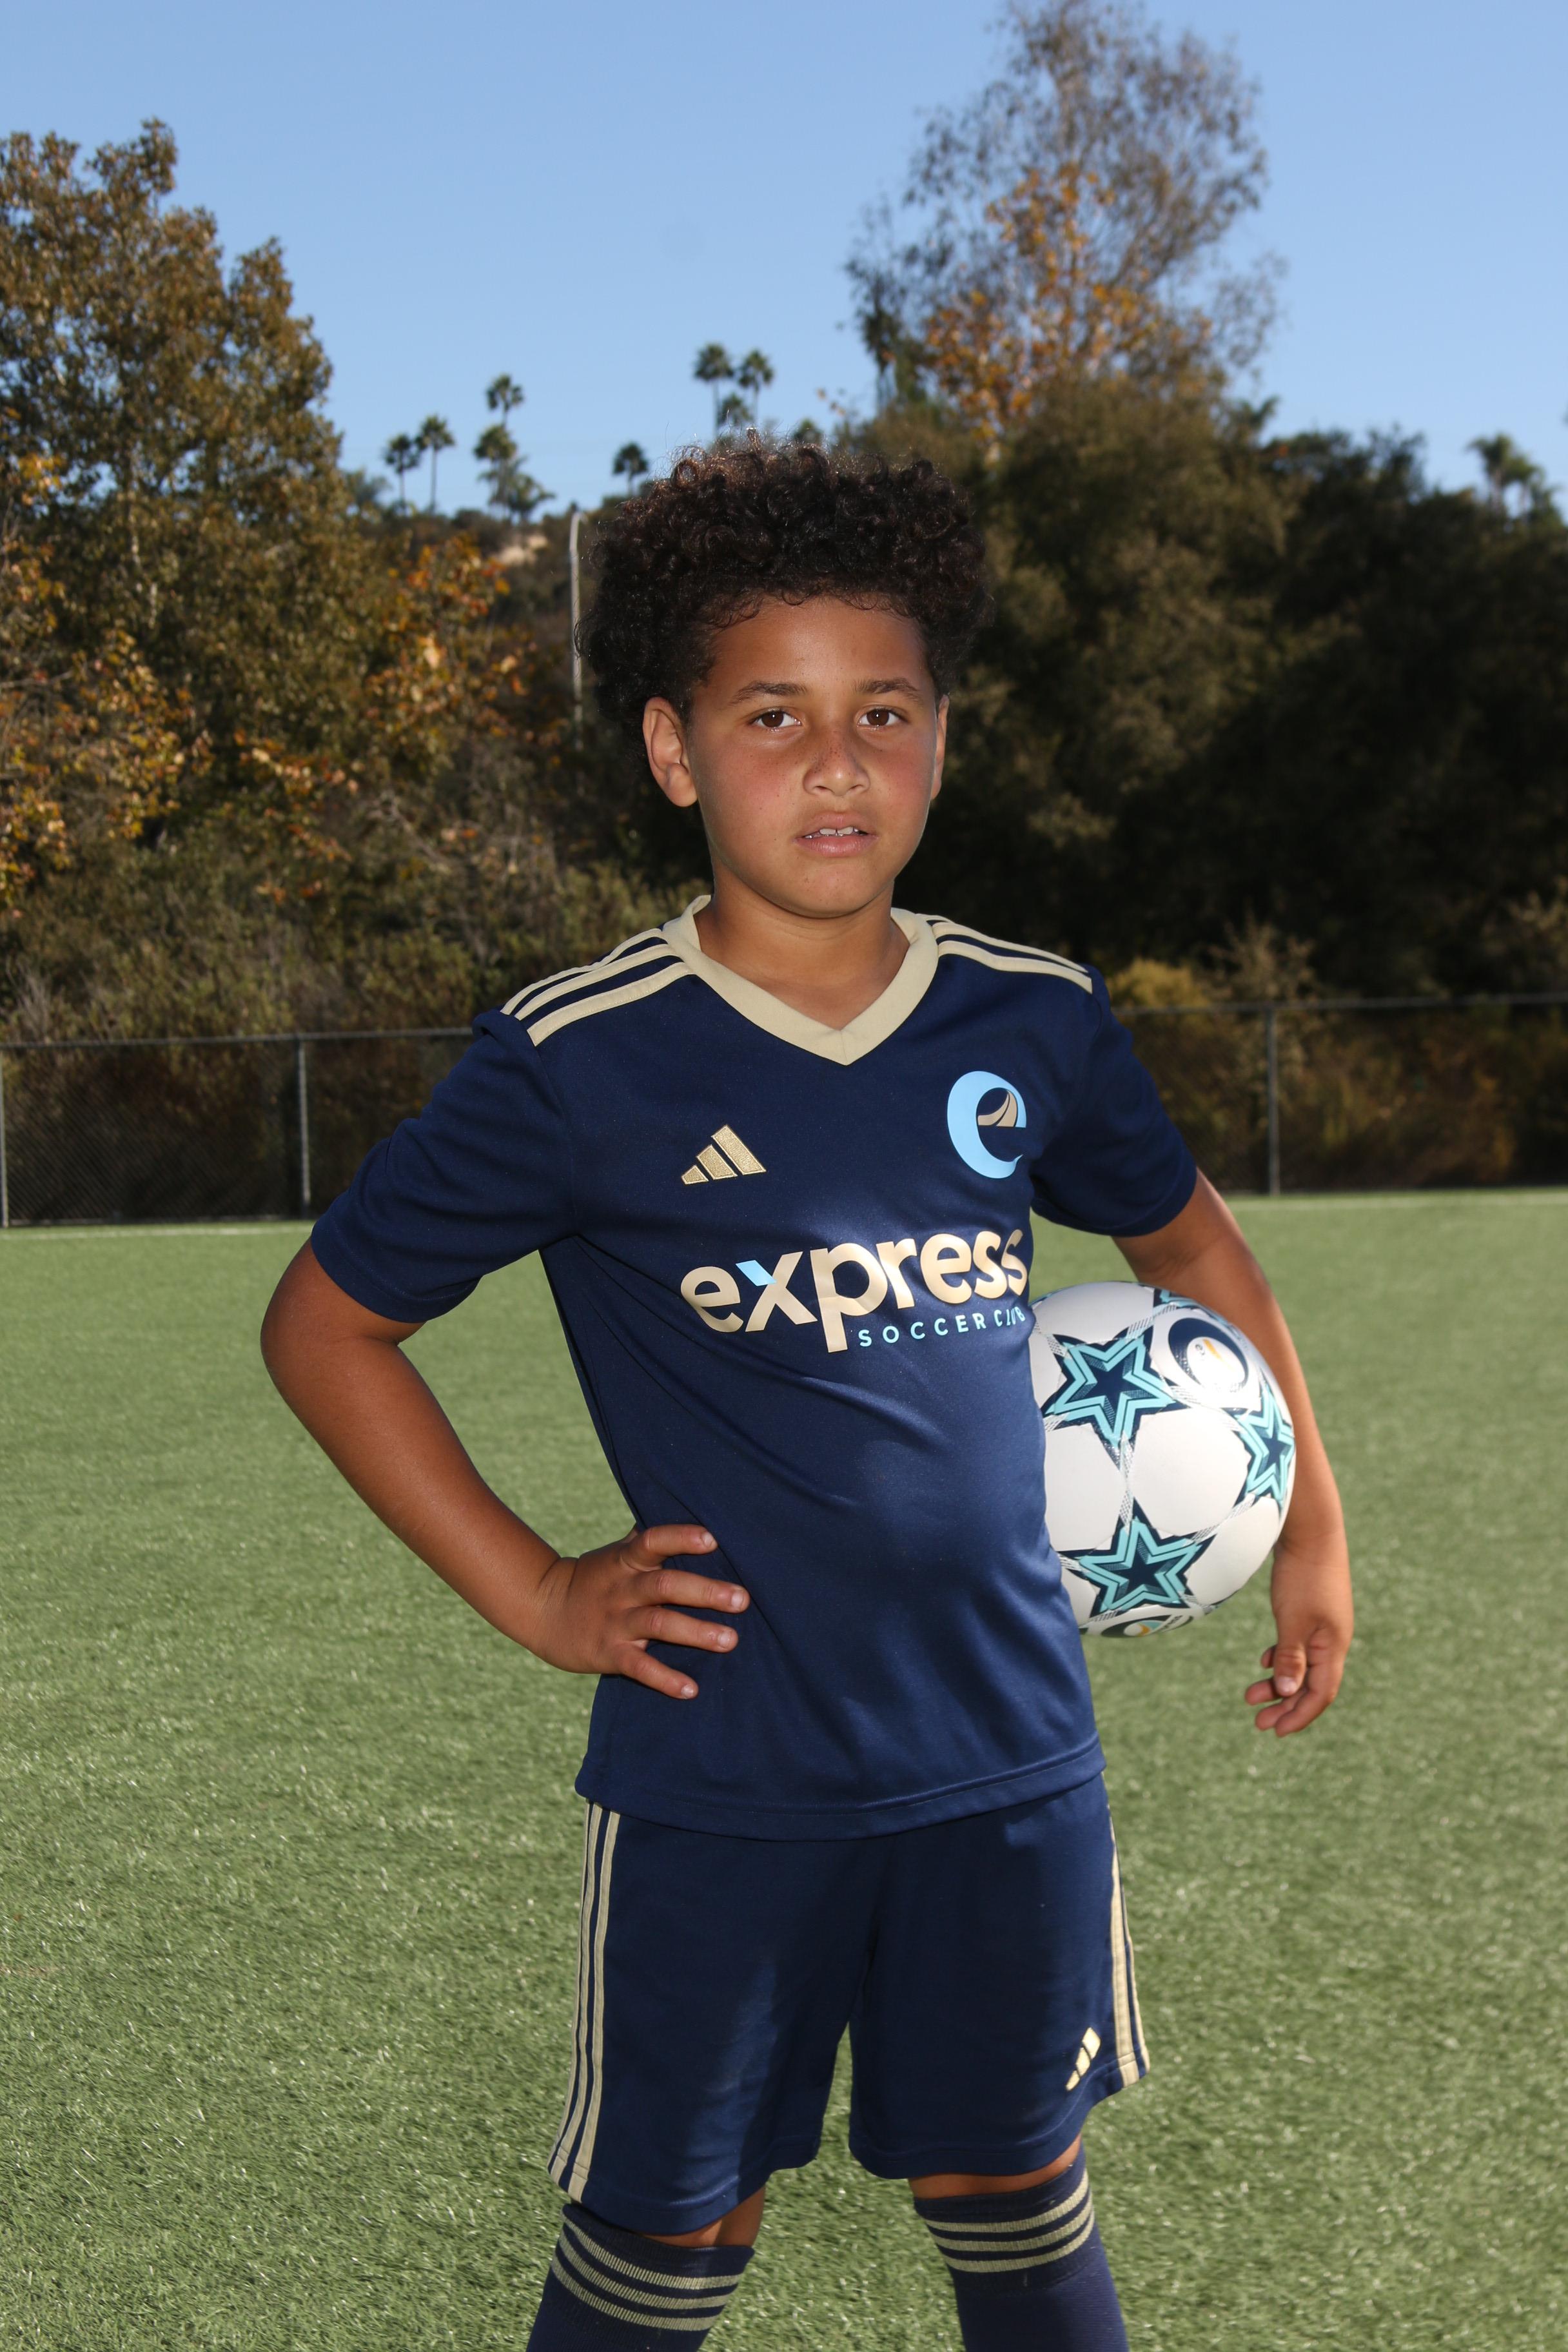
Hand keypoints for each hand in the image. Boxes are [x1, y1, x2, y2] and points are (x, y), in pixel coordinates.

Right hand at [528, 1524, 748, 1700]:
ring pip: (660, 1624)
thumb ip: (647, 1539)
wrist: (543, 1610)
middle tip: (742, 1599)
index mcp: (626, 1560)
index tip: (713, 1539)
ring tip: (731, 1640)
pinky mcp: (609, 1653)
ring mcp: (616, 1621)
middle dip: (706, 1591)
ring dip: (697, 1633)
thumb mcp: (616, 1554)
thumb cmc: (595, 1578)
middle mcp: (623, 1588)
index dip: (682, 1538)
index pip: (654, 1541)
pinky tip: (691, 1689)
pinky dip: (665, 1679)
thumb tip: (682, 1506)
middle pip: (666, 1585)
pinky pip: (639, 1667)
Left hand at [1245, 1524, 1352, 1735]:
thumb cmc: (1302, 1575)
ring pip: (1302, 1665)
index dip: (1299, 1716)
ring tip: (1251, 1695)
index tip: (1274, 1732)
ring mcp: (1322, 1624)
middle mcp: (1331, 1639)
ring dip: (1279, 1682)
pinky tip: (1264, 1661)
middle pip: (1311, 1685)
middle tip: (1258, 1722)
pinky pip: (1298, 1645)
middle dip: (1285, 1706)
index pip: (1320, 1694)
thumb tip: (1287, 1692)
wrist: (1311, 1529)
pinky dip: (1281, 1657)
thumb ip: (1290, 1657)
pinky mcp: (1310, 1609)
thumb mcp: (1292, 1620)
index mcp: (1332, 1646)